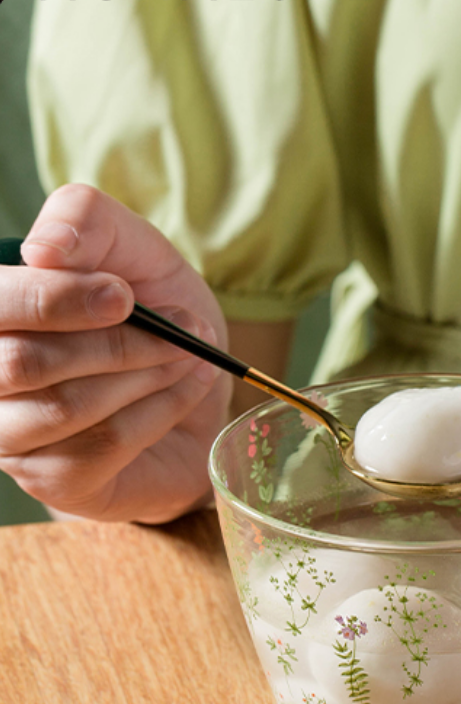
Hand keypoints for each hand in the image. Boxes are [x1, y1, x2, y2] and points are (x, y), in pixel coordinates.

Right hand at [0, 184, 229, 522]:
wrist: (199, 382)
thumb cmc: (153, 310)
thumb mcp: (132, 248)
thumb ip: (86, 222)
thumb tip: (43, 250)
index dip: (54, 299)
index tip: (124, 295)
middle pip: (22, 363)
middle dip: (115, 344)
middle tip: (181, 330)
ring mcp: (10, 437)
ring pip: (65, 407)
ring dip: (145, 376)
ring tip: (188, 355)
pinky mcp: (55, 481)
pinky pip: (104, 445)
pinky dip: (160, 409)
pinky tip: (187, 385)